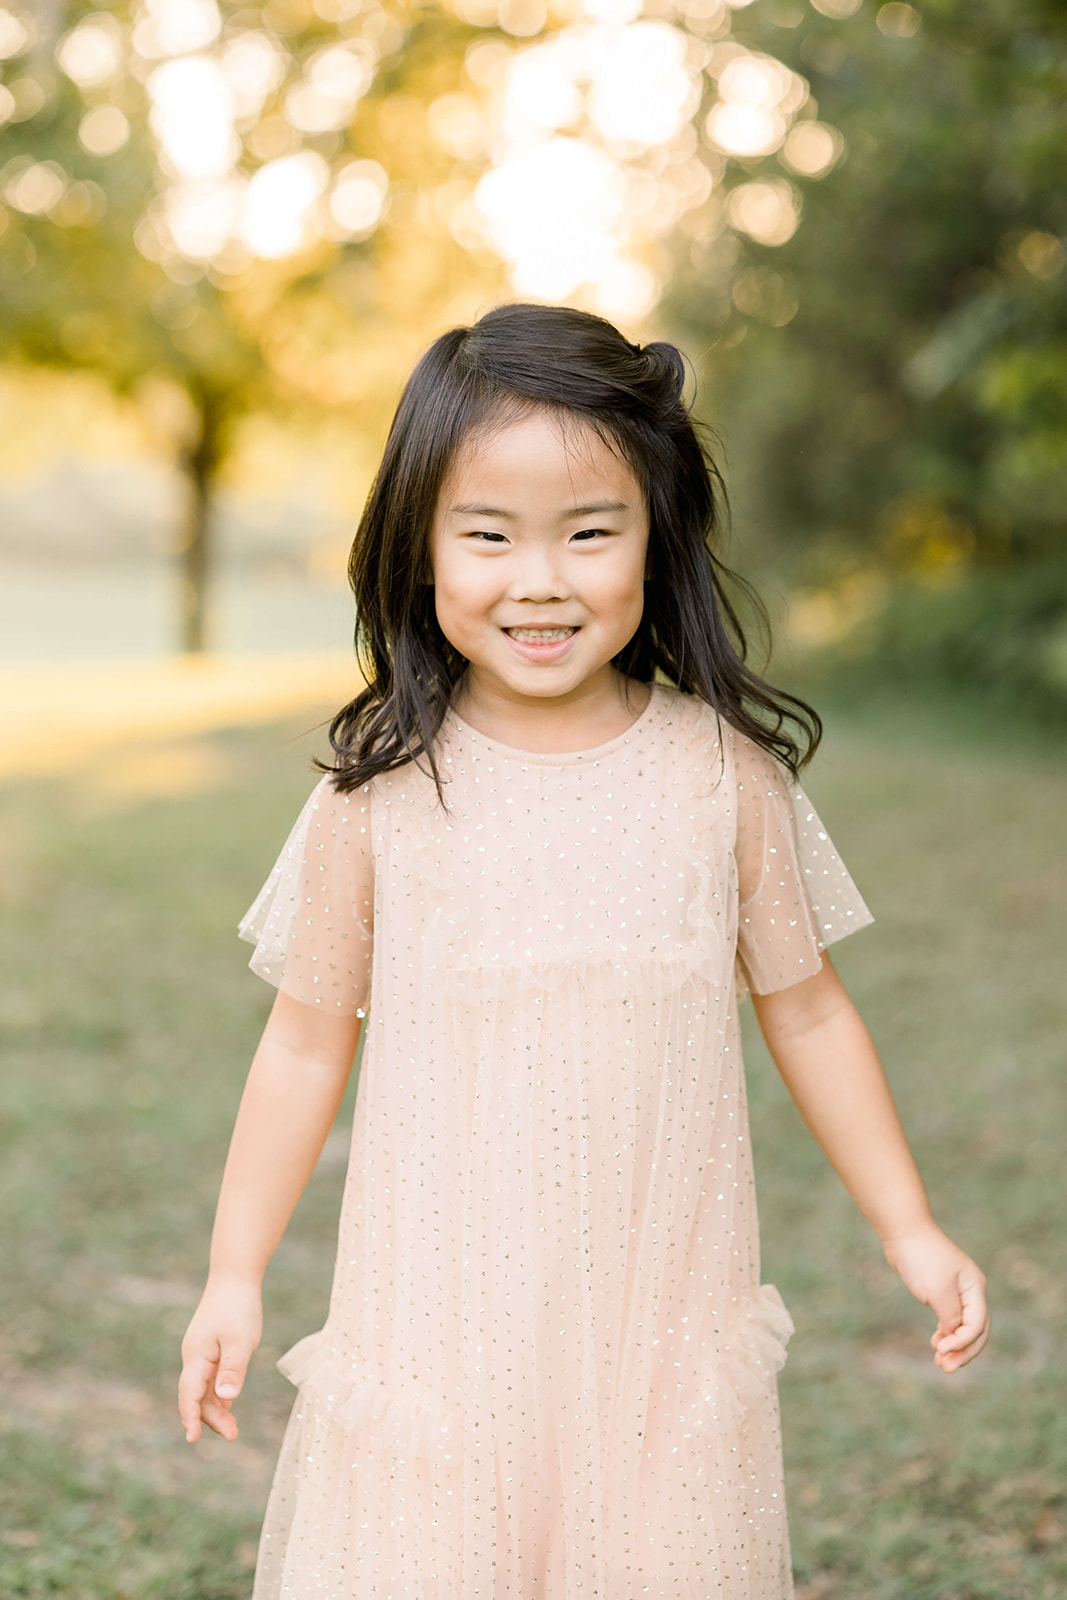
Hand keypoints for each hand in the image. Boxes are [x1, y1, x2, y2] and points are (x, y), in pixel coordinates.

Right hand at [178, 1275, 262, 1441]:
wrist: (235, 1278)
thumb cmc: (238, 1307)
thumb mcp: (239, 1340)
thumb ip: (233, 1369)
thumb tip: (225, 1399)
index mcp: (196, 1357)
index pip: (189, 1394)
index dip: (190, 1418)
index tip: (193, 1439)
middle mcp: (194, 1358)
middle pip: (196, 1396)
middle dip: (210, 1418)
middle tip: (233, 1435)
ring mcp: (201, 1355)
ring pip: (203, 1390)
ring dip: (216, 1409)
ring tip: (232, 1429)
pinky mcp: (211, 1350)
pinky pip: (210, 1380)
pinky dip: (218, 1395)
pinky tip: (228, 1407)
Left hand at [882, 1220, 989, 1372]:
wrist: (903, 1232)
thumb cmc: (922, 1258)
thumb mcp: (937, 1289)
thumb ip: (951, 1315)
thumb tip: (955, 1336)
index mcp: (975, 1288)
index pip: (977, 1325)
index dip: (963, 1343)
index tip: (940, 1350)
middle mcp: (971, 1291)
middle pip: (976, 1330)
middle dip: (963, 1352)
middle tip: (945, 1369)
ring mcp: (957, 1292)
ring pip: (963, 1327)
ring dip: (954, 1347)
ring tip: (939, 1363)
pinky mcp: (941, 1292)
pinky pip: (950, 1320)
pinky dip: (946, 1334)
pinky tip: (936, 1343)